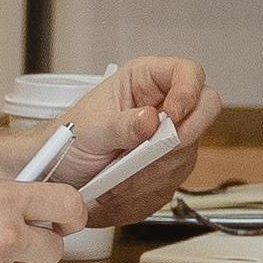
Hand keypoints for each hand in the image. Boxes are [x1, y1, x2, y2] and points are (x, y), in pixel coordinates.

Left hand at [70, 56, 212, 209]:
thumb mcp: (90, 129)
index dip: (188, 92)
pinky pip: (174, 180)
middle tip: (148, 154)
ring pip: (187, 153)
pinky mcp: (168, 165)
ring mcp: (170, 136)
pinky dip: (147, 190)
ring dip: (153, 172)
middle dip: (178, 140)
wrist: (60, 171)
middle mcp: (164, 104)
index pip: (188, 73)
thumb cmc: (71, 137)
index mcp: (145, 79)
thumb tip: (151, 119)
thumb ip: (121, 125)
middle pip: (202, 112)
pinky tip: (123, 188)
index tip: (172, 116)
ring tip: (118, 179)